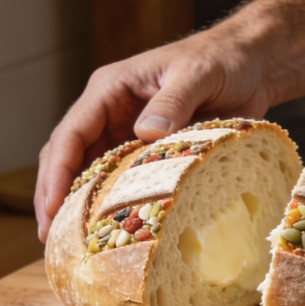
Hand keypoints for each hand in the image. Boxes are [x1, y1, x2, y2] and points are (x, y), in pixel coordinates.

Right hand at [34, 32, 272, 240]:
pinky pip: (120, 182)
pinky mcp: (146, 152)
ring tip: (69, 245)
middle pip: (66, 157)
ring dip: (76, 206)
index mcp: (110, 89)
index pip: (71, 134)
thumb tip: (145, 133)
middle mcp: (109, 113)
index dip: (57, 174)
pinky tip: (107, 233)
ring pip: (87, 173)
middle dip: (54, 197)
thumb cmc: (223, 60)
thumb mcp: (198, 74)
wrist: (252, 64)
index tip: (52, 210)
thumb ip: (173, 101)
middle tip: (52, 239)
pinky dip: (109, 206)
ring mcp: (125, 134)